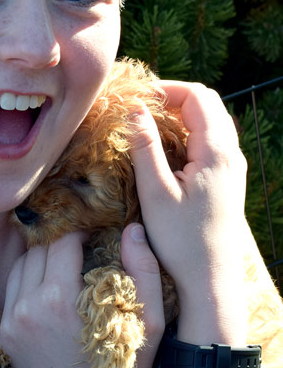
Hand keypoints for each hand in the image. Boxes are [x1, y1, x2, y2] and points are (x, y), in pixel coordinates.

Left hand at [0, 227, 164, 367]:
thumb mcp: (148, 320)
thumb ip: (143, 269)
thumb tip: (133, 228)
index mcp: (61, 299)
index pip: (62, 243)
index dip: (80, 235)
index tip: (92, 238)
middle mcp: (28, 308)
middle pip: (38, 251)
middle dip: (59, 246)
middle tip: (78, 253)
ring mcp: (11, 323)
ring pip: (20, 268)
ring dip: (40, 262)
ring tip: (62, 269)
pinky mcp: (4, 337)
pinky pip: (11, 293)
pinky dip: (27, 285)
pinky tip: (47, 292)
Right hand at [128, 81, 247, 341]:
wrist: (209, 279)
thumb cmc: (181, 239)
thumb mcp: (155, 192)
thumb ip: (146, 147)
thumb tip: (135, 110)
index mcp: (216, 153)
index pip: (199, 97)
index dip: (168, 89)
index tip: (138, 98)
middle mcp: (231, 154)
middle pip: (208, 103)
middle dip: (174, 96)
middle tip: (141, 105)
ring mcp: (231, 166)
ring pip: (211, 120)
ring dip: (181, 113)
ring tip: (149, 121)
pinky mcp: (226, 178)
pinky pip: (210, 138)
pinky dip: (187, 129)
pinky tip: (165, 145)